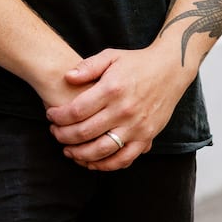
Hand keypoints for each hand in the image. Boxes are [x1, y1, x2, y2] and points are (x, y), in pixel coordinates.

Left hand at [45, 44, 191, 170]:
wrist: (170, 69)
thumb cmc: (137, 62)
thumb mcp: (111, 56)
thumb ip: (88, 66)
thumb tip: (67, 77)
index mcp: (112, 89)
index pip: (76, 110)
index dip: (58, 116)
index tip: (51, 116)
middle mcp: (124, 110)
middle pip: (84, 132)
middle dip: (63, 136)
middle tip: (55, 132)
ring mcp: (136, 126)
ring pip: (101, 150)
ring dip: (79, 154)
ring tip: (68, 150)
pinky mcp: (146, 137)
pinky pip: (123, 159)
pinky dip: (104, 165)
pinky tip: (91, 161)